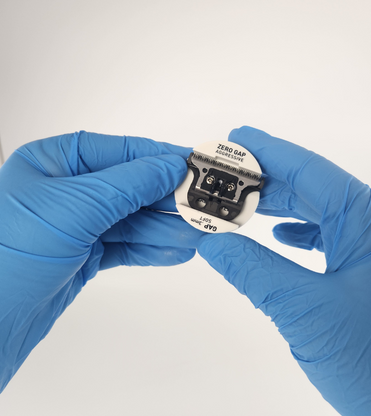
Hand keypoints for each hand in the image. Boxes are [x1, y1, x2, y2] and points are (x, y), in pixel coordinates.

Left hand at [0, 131, 196, 391]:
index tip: (194, 163)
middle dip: (168, 199)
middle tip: (203, 205)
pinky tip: (177, 251)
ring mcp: (78, 224)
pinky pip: (126, 246)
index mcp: (53, 162)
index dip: (159, 157)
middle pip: (131, 188)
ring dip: (166, 228)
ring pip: (133, 220)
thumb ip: (129, 184)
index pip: (119, 152)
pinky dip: (151, 249)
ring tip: (199, 235)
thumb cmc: (9, 257)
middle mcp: (67, 190)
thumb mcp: (75, 208)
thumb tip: (170, 166)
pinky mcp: (85, 255)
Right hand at [197, 126, 370, 414]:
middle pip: (314, 188)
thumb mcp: (305, 311)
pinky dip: (300, 231)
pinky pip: (330, 236)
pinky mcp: (369, 270)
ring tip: (243, 201)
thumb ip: (254, 271)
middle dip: (268, 180)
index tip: (237, 138)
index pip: (312, 172)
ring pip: (320, 211)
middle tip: (227, 174)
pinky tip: (280, 234)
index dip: (271, 152)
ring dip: (280, 205)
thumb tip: (212, 242)